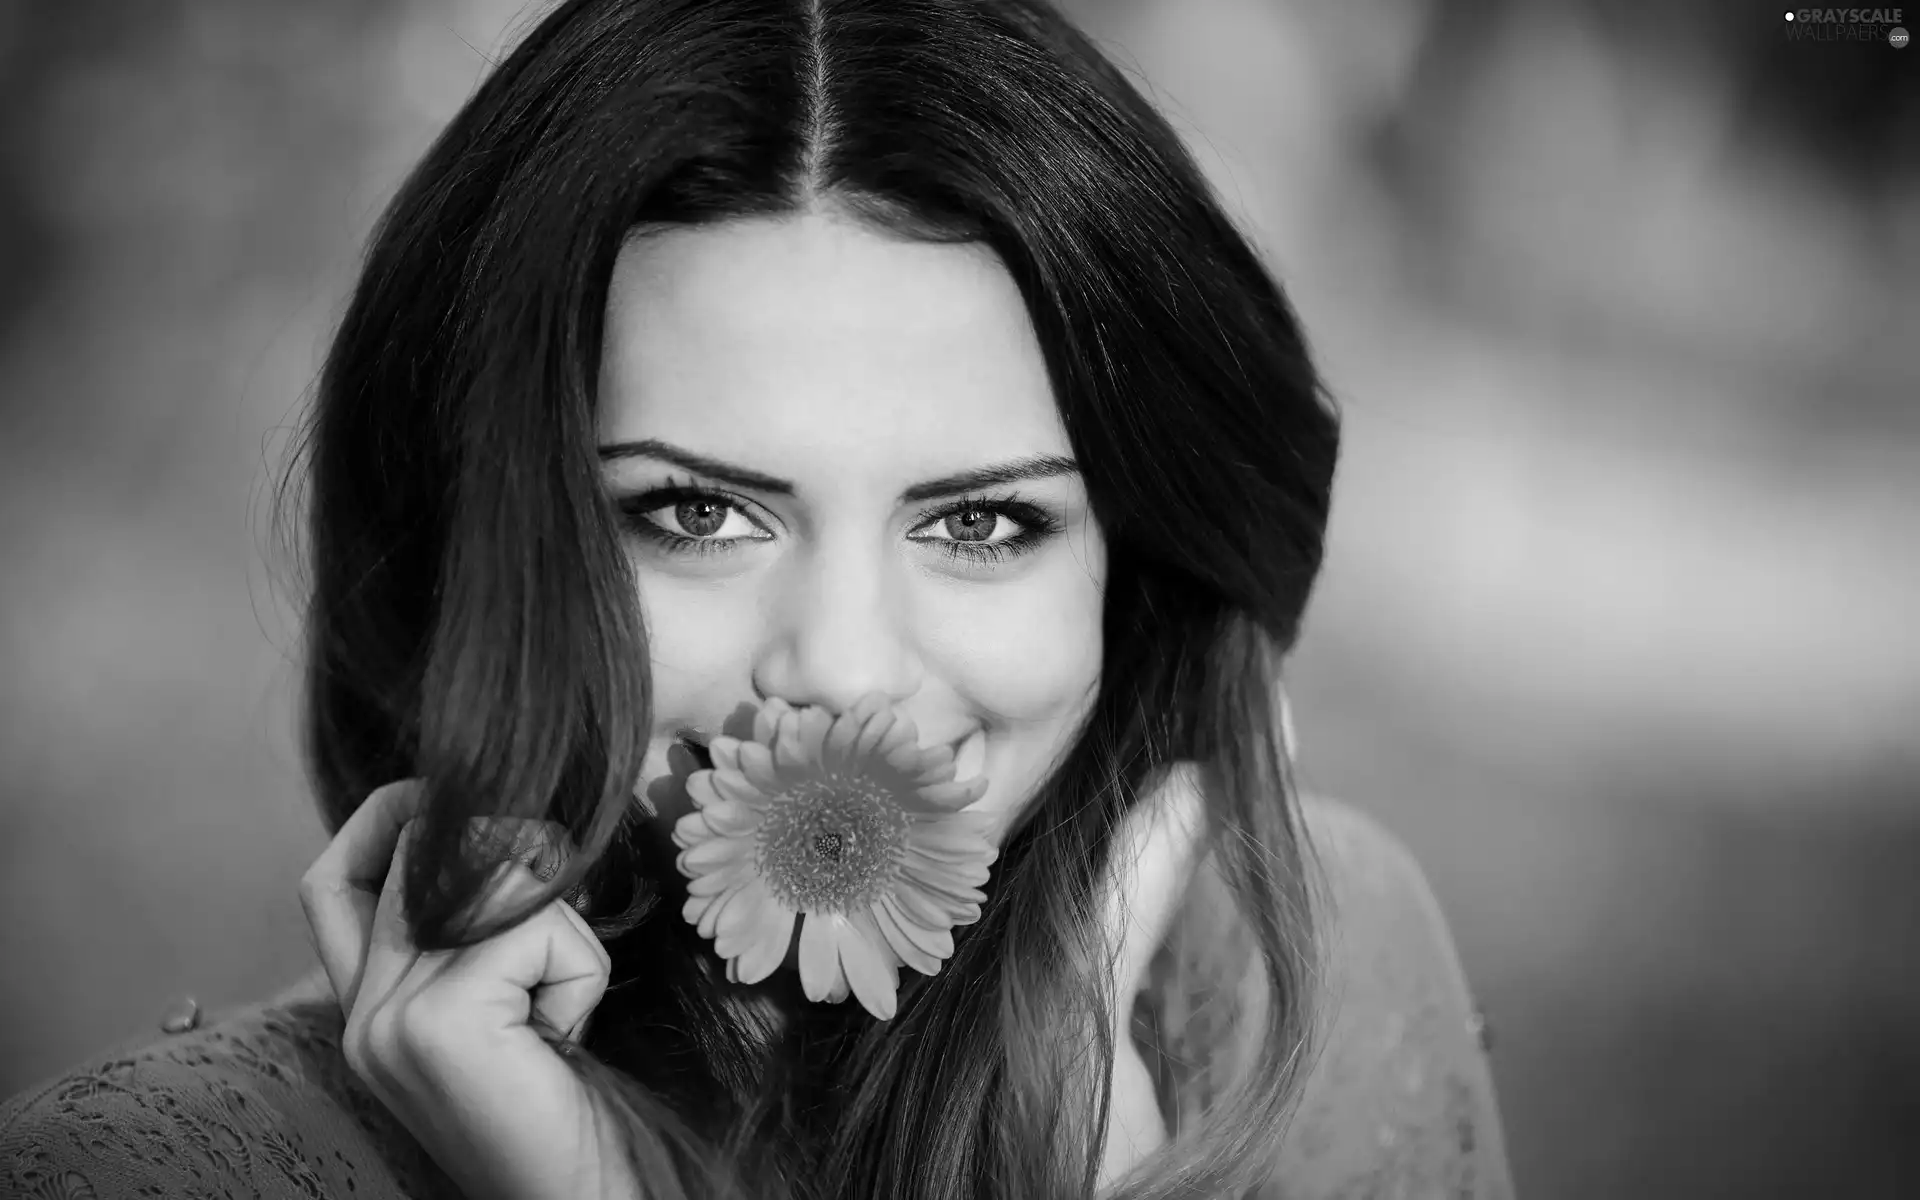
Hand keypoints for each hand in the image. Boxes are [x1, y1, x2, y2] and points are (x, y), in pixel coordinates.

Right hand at [299, 780, 628, 1199]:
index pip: (328, 881)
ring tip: (556, 1014)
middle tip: (555, 943)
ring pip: (495, 877)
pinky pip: (536, 926)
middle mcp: (362, 1014)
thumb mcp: (508, 1007)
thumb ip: (478, 933)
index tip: (452, 808)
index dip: (388, 820)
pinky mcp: (441, 1023)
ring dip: (562, 933)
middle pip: (425, 852)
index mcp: (365, 1011)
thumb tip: (506, 830)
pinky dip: (578, 970)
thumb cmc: (569, 1106)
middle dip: (517, 866)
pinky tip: (563, 1038)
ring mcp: (390, 1019)